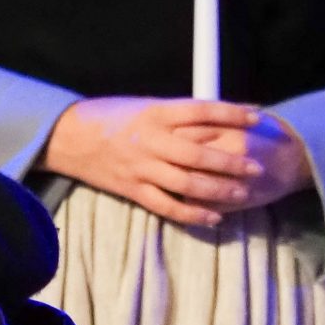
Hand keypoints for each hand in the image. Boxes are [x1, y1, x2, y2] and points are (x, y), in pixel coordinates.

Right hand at [40, 97, 308, 227]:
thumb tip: (219, 117)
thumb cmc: (111, 117)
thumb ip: (178, 116)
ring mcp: (142, 168)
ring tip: (243, 194)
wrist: (67, 136)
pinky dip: (193, 214)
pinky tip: (215, 218)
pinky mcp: (134, 191)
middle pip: (198, 154)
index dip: (230, 114)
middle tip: (257, 168)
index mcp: (155, 113)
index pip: (200, 111)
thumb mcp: (144, 107)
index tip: (257, 117)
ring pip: (187, 183)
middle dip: (231, 162)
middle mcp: (150, 141)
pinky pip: (168, 206)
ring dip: (218, 191)